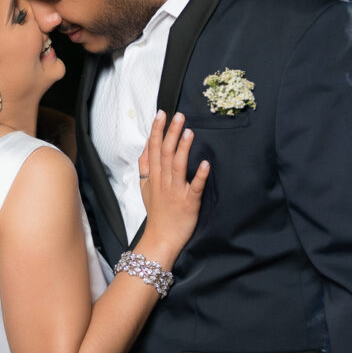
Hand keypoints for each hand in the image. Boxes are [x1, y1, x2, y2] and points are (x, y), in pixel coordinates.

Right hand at [138, 110, 209, 265]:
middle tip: (178, 116)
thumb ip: (145, 166)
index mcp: (154, 177)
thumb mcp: (145, 187)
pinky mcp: (189, 203)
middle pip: (166, 153)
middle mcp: (163, 182)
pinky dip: (200, 176)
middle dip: (171, 133)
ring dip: (183, 149)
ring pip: (178, 167)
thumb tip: (147, 146)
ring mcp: (176, 192)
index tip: (161, 113)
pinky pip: (195, 188)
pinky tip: (206, 164)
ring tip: (189, 132)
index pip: (154, 149)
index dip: (157, 130)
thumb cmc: (156, 212)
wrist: (160, 238)